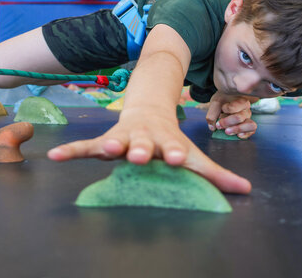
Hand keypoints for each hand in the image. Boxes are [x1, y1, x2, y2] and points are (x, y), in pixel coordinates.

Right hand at [47, 107, 251, 193]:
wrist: (150, 111)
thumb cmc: (172, 141)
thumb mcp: (193, 155)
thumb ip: (216, 174)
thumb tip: (248, 190)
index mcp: (169, 142)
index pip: (173, 148)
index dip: (174, 153)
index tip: (176, 159)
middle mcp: (147, 138)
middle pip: (143, 144)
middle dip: (141, 149)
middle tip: (138, 155)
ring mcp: (125, 137)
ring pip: (116, 141)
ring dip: (110, 145)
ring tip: (105, 149)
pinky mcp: (106, 140)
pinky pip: (86, 147)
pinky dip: (71, 151)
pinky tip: (53, 156)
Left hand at [206, 92, 257, 138]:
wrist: (223, 104)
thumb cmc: (222, 102)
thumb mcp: (215, 103)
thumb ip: (213, 113)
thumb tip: (213, 127)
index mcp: (240, 101)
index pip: (234, 107)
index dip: (227, 109)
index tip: (222, 108)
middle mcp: (246, 110)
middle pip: (239, 118)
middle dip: (227, 123)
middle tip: (218, 125)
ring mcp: (248, 119)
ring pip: (250, 125)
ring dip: (237, 129)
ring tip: (227, 132)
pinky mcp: (249, 127)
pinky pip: (252, 131)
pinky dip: (245, 134)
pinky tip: (237, 135)